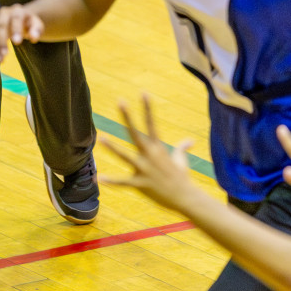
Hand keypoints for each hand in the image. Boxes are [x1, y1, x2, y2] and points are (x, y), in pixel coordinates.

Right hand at [0, 5, 43, 67]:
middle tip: (5, 55)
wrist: (20, 20)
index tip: (17, 42)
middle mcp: (3, 13)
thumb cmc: (29, 25)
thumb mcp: (36, 25)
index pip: (16, 18)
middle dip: (1, 41)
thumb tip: (33, 37)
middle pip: (0, 27)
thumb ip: (36, 30)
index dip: (15, 29)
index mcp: (17, 11)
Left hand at [100, 95, 203, 215]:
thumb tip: (191, 141)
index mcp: (158, 148)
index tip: (143, 92)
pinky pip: (124, 182)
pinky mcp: (141, 184)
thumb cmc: (182, 178)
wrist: (186, 197)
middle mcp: (150, 155)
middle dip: (127, 117)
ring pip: (126, 156)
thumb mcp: (182, 160)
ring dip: (113, 148)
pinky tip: (99, 178)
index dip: (147, 108)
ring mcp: (145, 169)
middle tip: (120, 101)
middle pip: (136, 133)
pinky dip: (112, 181)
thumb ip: (182, 148)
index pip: (151, 123)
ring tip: (101, 138)